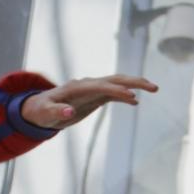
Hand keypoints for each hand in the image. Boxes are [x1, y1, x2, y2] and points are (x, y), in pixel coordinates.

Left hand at [22, 74, 158, 129]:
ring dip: (135, 85)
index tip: (131, 96)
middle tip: (153, 87)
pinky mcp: (95, 96)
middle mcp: (87, 85)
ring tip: (154, 89)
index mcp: (77, 87)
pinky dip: (126, 95)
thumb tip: (69, 112)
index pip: (100, 86)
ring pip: (117, 83)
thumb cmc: (40, 112)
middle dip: (134, 82)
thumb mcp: (45, 115)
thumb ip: (57, 113)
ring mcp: (92, 89)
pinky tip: (136, 101)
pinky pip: (113, 93)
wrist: (39, 109)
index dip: (116, 90)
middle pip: (114, 79)